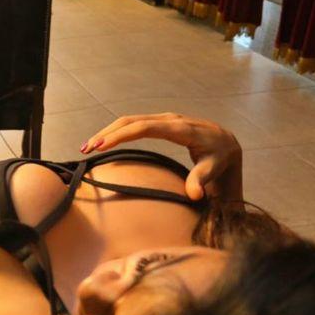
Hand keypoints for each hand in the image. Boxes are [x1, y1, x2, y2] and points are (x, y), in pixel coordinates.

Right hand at [80, 112, 242, 200]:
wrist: (227, 145)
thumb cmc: (220, 160)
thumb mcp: (214, 170)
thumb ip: (202, 180)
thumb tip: (194, 195)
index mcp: (181, 129)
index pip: (144, 127)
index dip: (121, 135)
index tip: (102, 145)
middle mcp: (170, 119)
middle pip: (131, 121)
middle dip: (107, 133)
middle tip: (87, 149)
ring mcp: (164, 119)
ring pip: (130, 120)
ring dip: (108, 131)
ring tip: (89, 147)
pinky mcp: (161, 122)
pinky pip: (135, 123)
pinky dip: (117, 131)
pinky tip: (104, 142)